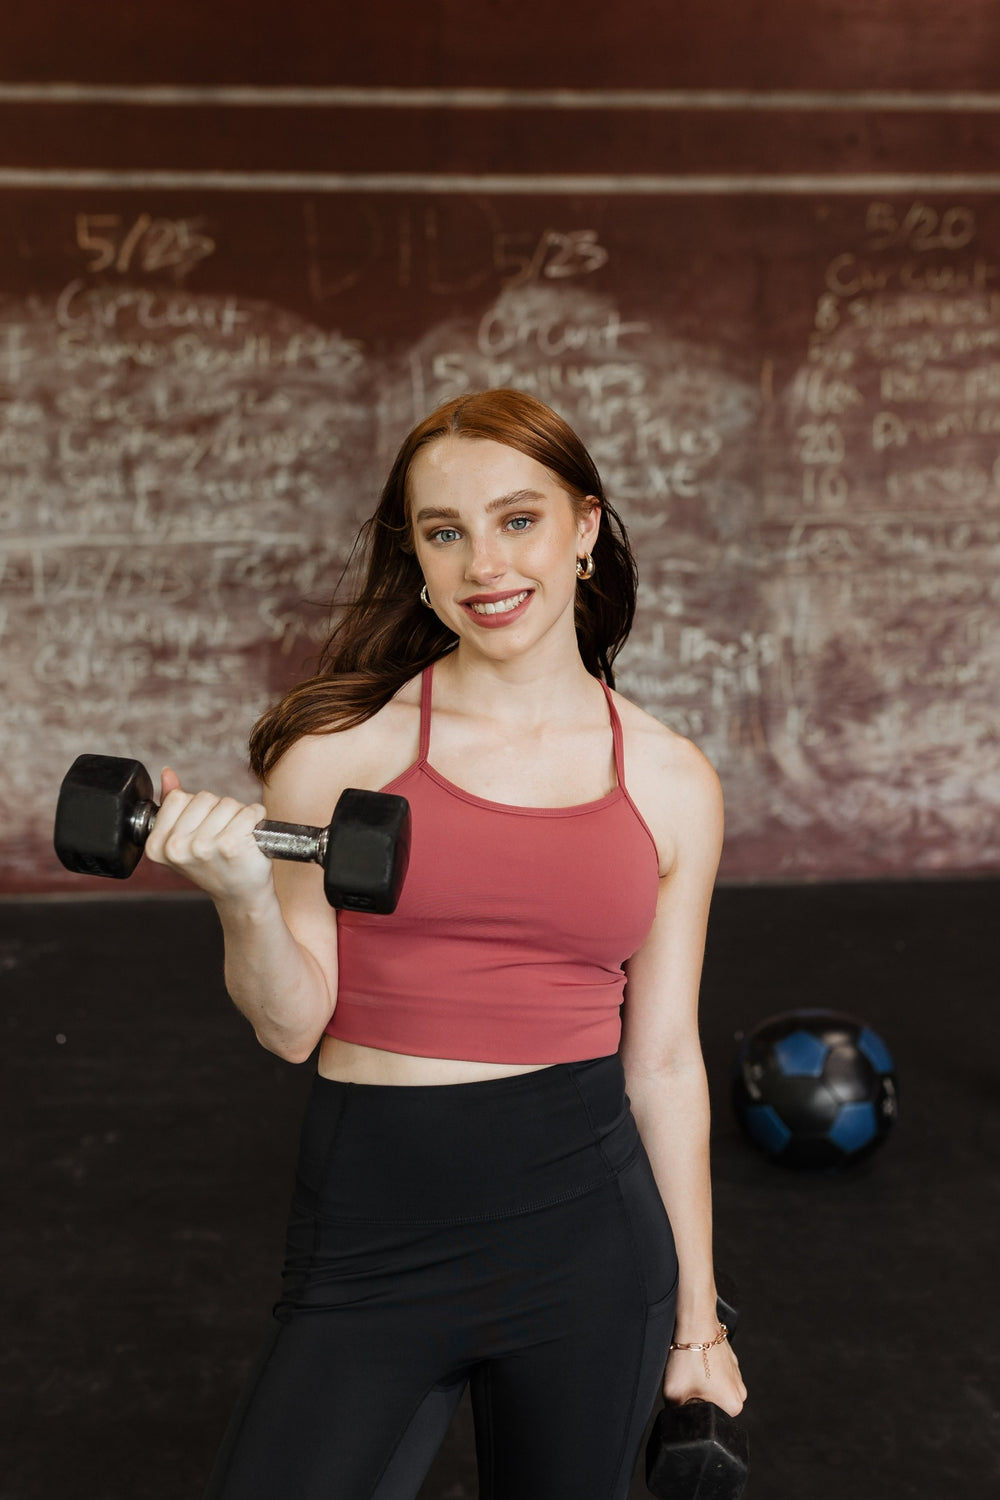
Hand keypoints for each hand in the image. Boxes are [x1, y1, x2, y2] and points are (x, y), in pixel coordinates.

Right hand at [144, 768, 273, 905]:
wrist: (240, 895)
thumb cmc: (214, 865)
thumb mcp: (184, 839)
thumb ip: (172, 805)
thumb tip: (167, 773)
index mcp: (157, 846)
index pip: (178, 798)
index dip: (195, 808)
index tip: (201, 830)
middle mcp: (176, 848)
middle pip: (204, 797)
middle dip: (217, 810)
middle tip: (220, 836)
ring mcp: (203, 847)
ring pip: (227, 802)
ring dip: (237, 815)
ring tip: (235, 837)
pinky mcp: (231, 845)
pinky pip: (250, 810)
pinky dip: (256, 817)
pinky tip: (251, 835)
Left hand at [662, 1331, 745, 1416]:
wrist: (695, 1323)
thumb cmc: (688, 1358)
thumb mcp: (674, 1395)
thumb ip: (677, 1415)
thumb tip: (676, 1421)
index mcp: (734, 1405)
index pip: (710, 1420)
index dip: (694, 1410)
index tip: (688, 1392)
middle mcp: (740, 1391)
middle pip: (713, 1405)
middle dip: (698, 1397)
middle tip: (688, 1381)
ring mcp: (736, 1374)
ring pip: (713, 1388)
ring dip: (701, 1382)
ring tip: (691, 1369)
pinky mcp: (730, 1360)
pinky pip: (715, 1373)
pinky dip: (704, 1369)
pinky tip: (694, 1360)